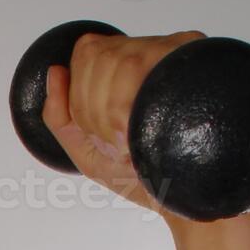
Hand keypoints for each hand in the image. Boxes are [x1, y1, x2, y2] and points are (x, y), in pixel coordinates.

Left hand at [42, 30, 206, 228]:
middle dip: (93, 107)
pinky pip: (145, 66)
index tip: (97, 129)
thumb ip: (59, 115)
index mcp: (128, 67)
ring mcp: (176, 57)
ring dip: (110, 112)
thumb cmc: (141, 177)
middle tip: (115, 141)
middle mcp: (155, 54)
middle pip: (101, 54)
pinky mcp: (194, 64)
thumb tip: (54, 72)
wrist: (184, 200)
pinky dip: (125, 107)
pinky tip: (132, 134)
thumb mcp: (87, 151)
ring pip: (122, 58)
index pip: (89, 50)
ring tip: (127, 142)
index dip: (82, 91)